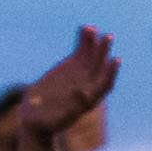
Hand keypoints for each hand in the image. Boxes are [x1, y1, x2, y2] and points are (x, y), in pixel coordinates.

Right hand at [13, 27, 117, 150]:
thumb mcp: (53, 120)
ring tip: (91, 28)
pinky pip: (81, 51)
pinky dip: (84, 40)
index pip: (104, 85)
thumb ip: (66, 111)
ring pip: (91, 56)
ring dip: (94, 42)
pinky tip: (84, 28)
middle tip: (107, 37)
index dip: (110, 73)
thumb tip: (81, 94)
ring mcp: (82, 75)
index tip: (115, 59)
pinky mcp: (73, 66)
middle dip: (103, 52)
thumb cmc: (44, 123)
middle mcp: (89, 86)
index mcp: (88, 101)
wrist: (36, 118)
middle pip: (100, 67)